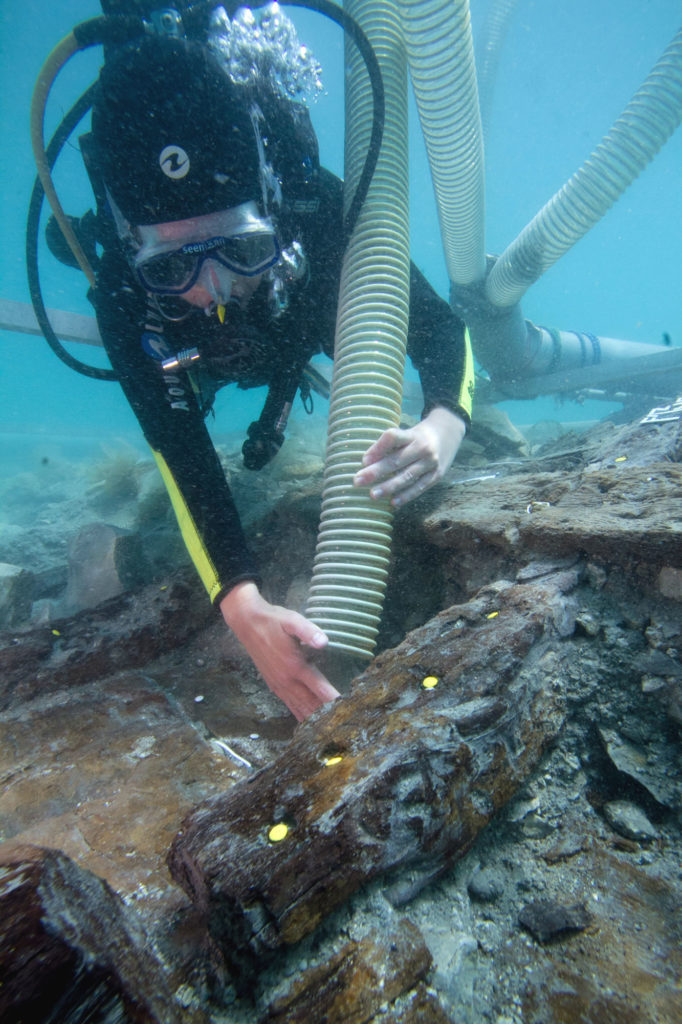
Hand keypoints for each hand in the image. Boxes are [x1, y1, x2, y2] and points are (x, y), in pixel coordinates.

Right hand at [220, 581, 339, 720]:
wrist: (247, 624)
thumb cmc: (273, 621)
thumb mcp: (292, 620)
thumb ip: (308, 631)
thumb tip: (324, 641)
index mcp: (295, 666)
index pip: (320, 688)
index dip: (334, 700)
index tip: (347, 710)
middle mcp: (287, 680)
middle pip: (311, 704)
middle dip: (327, 716)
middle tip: (343, 726)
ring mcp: (279, 685)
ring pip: (300, 708)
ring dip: (314, 720)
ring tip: (329, 731)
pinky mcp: (274, 685)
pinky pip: (290, 705)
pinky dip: (300, 716)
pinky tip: (307, 724)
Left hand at [353, 407, 465, 506]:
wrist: (449, 432)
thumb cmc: (419, 435)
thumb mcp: (407, 433)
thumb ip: (390, 445)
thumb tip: (367, 462)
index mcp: (412, 434)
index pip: (393, 437)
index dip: (377, 448)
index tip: (364, 460)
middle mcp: (423, 447)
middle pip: (397, 460)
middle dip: (376, 472)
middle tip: (358, 480)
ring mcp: (431, 462)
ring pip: (407, 476)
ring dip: (389, 487)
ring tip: (373, 494)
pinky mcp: (437, 475)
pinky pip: (420, 487)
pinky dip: (406, 496)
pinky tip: (393, 503)